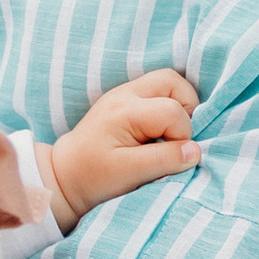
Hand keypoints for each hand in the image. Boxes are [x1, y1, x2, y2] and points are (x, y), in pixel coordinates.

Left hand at [41, 71, 200, 227]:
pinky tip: (158, 131)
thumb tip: (195, 151)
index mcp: (124, 111)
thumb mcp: (129, 174)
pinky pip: (157, 92)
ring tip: (169, 134)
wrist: (64, 176)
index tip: (169, 158)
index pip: (172, 111)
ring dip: (177, 106)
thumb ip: (164, 160)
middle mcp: (124, 94)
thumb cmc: (93, 178)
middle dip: (186, 108)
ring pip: (167, 82)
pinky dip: (166, 109)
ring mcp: (123, 94)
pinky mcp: (124, 101)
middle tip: (176, 137)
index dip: (181, 135)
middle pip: (172, 81)